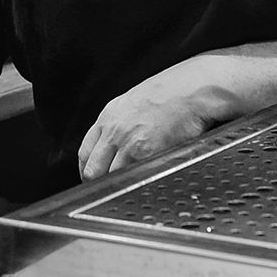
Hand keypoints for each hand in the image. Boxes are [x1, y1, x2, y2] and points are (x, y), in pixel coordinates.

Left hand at [79, 69, 219, 179]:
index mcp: (109, 116)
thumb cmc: (172, 92)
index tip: (93, 177)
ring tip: (132, 186)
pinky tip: (146, 179)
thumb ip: (121, 123)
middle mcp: (114, 130)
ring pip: (111, 177)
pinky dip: (138, 182)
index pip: (85, 152)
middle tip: (109, 189)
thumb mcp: (135, 101)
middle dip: (99, 182)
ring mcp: (128, 143)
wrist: (191, 88)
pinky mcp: (145, 153)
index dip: (87, 169)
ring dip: (120, 184)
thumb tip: (117, 144)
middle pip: (93, 169)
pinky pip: (134, 177)